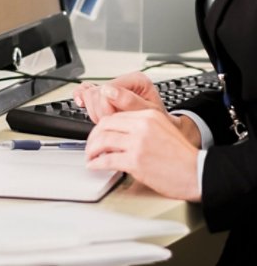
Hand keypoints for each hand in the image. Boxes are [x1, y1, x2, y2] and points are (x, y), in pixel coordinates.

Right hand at [73, 72, 164, 122]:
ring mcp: (111, 87)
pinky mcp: (102, 94)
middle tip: (113, 123)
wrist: (158, 131)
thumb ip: (132, 102)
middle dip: (101, 112)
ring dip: (95, 112)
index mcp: (136, 80)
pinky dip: (81, 98)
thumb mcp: (150, 114)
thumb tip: (109, 90)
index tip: (115, 121)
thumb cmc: (158, 123)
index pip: (107, 89)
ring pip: (88, 94)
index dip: (107, 108)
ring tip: (109, 121)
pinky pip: (84, 90)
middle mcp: (122, 81)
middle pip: (96, 92)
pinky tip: (82, 104)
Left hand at [85, 108, 200, 200]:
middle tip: (90, 146)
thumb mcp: (163, 130)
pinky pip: (107, 159)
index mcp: (148, 115)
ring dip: (92, 150)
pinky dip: (97, 163)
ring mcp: (138, 143)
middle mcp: (141, 126)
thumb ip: (141, 128)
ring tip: (90, 156)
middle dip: (93, 137)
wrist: (199, 173)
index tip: (98, 134)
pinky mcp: (135, 161)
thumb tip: (119, 134)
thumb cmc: (184, 157)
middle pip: (105, 126)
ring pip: (103, 141)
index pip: (115, 116)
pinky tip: (94, 165)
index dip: (102, 127)